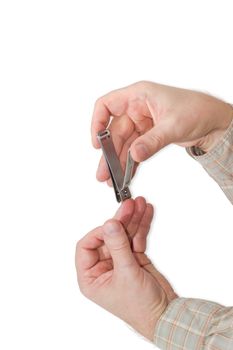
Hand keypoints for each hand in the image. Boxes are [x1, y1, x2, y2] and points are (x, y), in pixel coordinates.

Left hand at [75, 197, 176, 340]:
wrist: (165, 315)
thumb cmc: (140, 307)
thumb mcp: (126, 274)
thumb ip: (118, 246)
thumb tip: (109, 225)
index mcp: (91, 277)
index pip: (87, 246)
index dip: (99, 232)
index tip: (112, 223)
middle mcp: (103, 267)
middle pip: (108, 236)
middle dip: (120, 220)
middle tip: (129, 206)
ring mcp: (119, 261)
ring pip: (123, 234)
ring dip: (132, 219)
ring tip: (139, 205)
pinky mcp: (133, 258)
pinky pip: (135, 238)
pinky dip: (141, 226)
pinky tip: (145, 213)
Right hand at [92, 81, 232, 183]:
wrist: (214, 121)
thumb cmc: (198, 110)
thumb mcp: (173, 125)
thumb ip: (152, 141)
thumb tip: (134, 155)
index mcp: (139, 96)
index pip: (107, 105)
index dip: (98, 123)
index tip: (97, 143)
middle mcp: (137, 108)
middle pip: (114, 131)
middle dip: (109, 154)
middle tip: (105, 173)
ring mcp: (142, 122)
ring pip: (123, 143)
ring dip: (117, 162)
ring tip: (113, 180)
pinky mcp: (148, 134)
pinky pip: (134, 149)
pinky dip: (129, 162)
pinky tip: (126, 174)